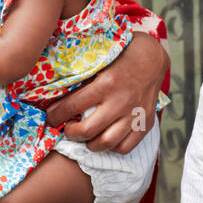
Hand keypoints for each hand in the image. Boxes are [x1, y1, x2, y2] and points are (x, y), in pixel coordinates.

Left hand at [42, 35, 169, 152]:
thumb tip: (54, 91)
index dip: (55, 116)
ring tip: (86, 136)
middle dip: (70, 133)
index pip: (71, 107)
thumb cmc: (120, 55)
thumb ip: (81, 77)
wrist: (152, 57)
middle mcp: (120, 101)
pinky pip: (126, 147)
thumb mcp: (99, 59)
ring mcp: (134, 114)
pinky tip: (106, 137)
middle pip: (86, 131)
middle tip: (67, 128)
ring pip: (106, 143)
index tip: (51, 117)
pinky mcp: (146, 122)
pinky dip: (112, 148)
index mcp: (105, 84)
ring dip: (90, 144)